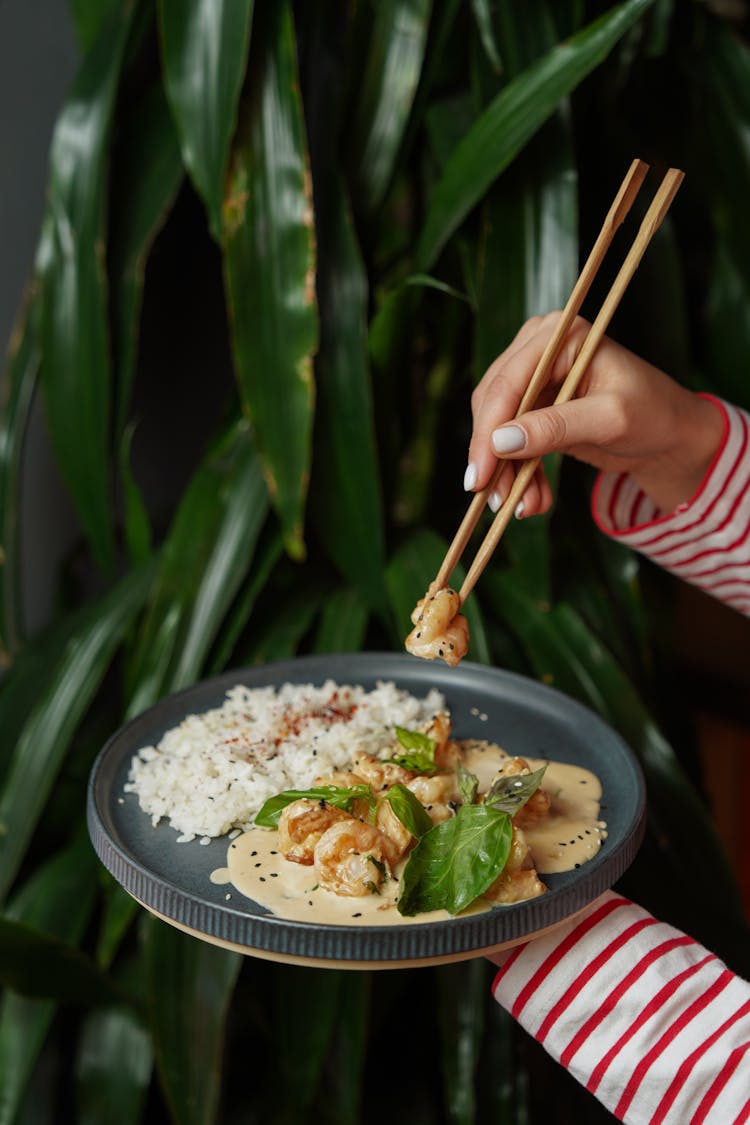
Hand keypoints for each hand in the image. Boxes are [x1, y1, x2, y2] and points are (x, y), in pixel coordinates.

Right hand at [465, 312, 724, 515]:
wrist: (669, 436)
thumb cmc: (652, 415)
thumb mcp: (609, 420)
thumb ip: (555, 427)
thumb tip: (500, 442)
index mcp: (560, 336)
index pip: (508, 382)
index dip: (489, 430)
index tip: (481, 475)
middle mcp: (539, 349)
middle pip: (493, 405)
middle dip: (495, 456)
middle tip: (498, 499)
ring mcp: (534, 378)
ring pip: (496, 428)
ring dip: (507, 472)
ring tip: (525, 507)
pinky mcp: (534, 407)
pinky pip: (510, 443)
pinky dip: (518, 473)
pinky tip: (533, 499)